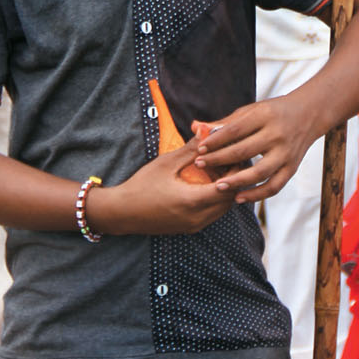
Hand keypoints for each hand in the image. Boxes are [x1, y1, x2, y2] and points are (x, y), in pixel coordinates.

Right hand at [94, 138, 234, 235]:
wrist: (123, 213)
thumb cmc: (142, 185)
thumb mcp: (166, 163)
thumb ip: (190, 149)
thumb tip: (207, 130)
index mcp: (193, 201)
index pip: (228, 188)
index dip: (235, 171)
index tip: (233, 155)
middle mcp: (197, 218)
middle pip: (229, 200)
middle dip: (233, 180)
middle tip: (229, 160)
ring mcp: (194, 226)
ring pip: (222, 209)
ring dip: (225, 191)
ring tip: (219, 171)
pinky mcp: (189, 228)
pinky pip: (212, 214)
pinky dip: (215, 200)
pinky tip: (207, 184)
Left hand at [191, 90, 322, 204]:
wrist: (308, 114)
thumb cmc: (272, 112)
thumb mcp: (251, 111)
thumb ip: (224, 122)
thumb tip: (195, 127)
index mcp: (265, 115)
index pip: (235, 130)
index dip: (216, 140)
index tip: (200, 148)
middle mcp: (277, 134)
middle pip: (244, 150)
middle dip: (219, 159)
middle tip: (200, 165)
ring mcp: (286, 153)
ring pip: (259, 172)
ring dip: (237, 181)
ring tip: (218, 186)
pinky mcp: (292, 167)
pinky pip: (274, 186)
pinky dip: (257, 194)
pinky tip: (239, 198)